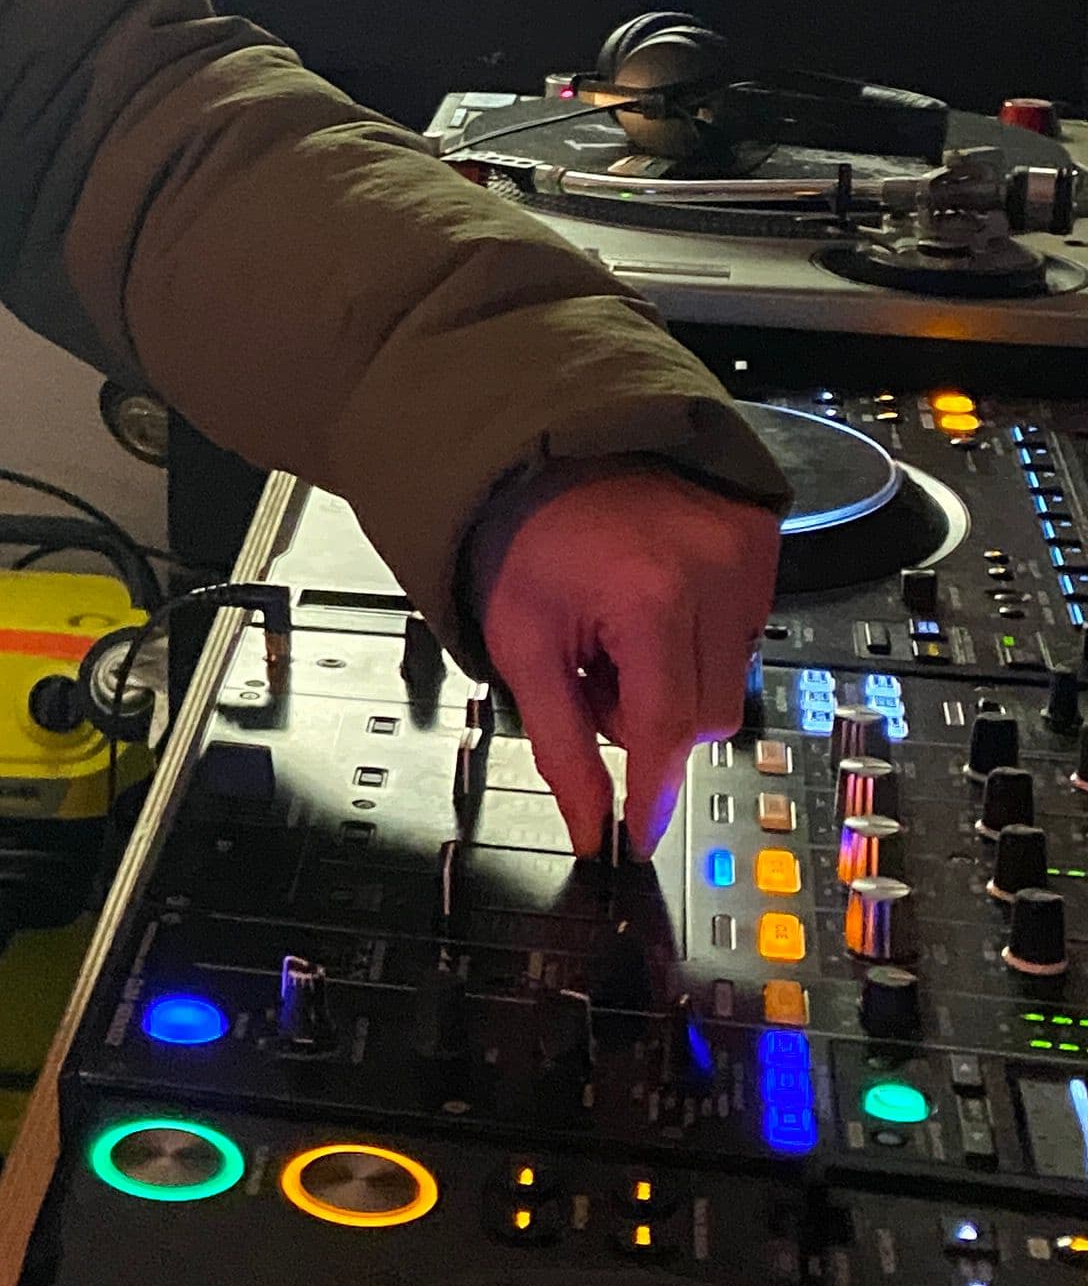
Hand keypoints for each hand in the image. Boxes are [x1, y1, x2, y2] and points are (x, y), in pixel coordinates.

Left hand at [478, 468, 779, 862]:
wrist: (547, 449)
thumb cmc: (527, 537)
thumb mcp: (523, 646)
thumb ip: (559, 745)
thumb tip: (591, 827)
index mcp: (651, 600)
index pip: (667, 732)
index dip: (651, 792)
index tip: (640, 835)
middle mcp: (714, 575)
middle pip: (705, 718)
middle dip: (647, 718)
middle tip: (594, 674)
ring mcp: (747, 557)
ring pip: (729, 681)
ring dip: (674, 680)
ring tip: (620, 633)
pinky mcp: (763, 544)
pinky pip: (744, 632)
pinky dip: (698, 639)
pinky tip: (652, 606)